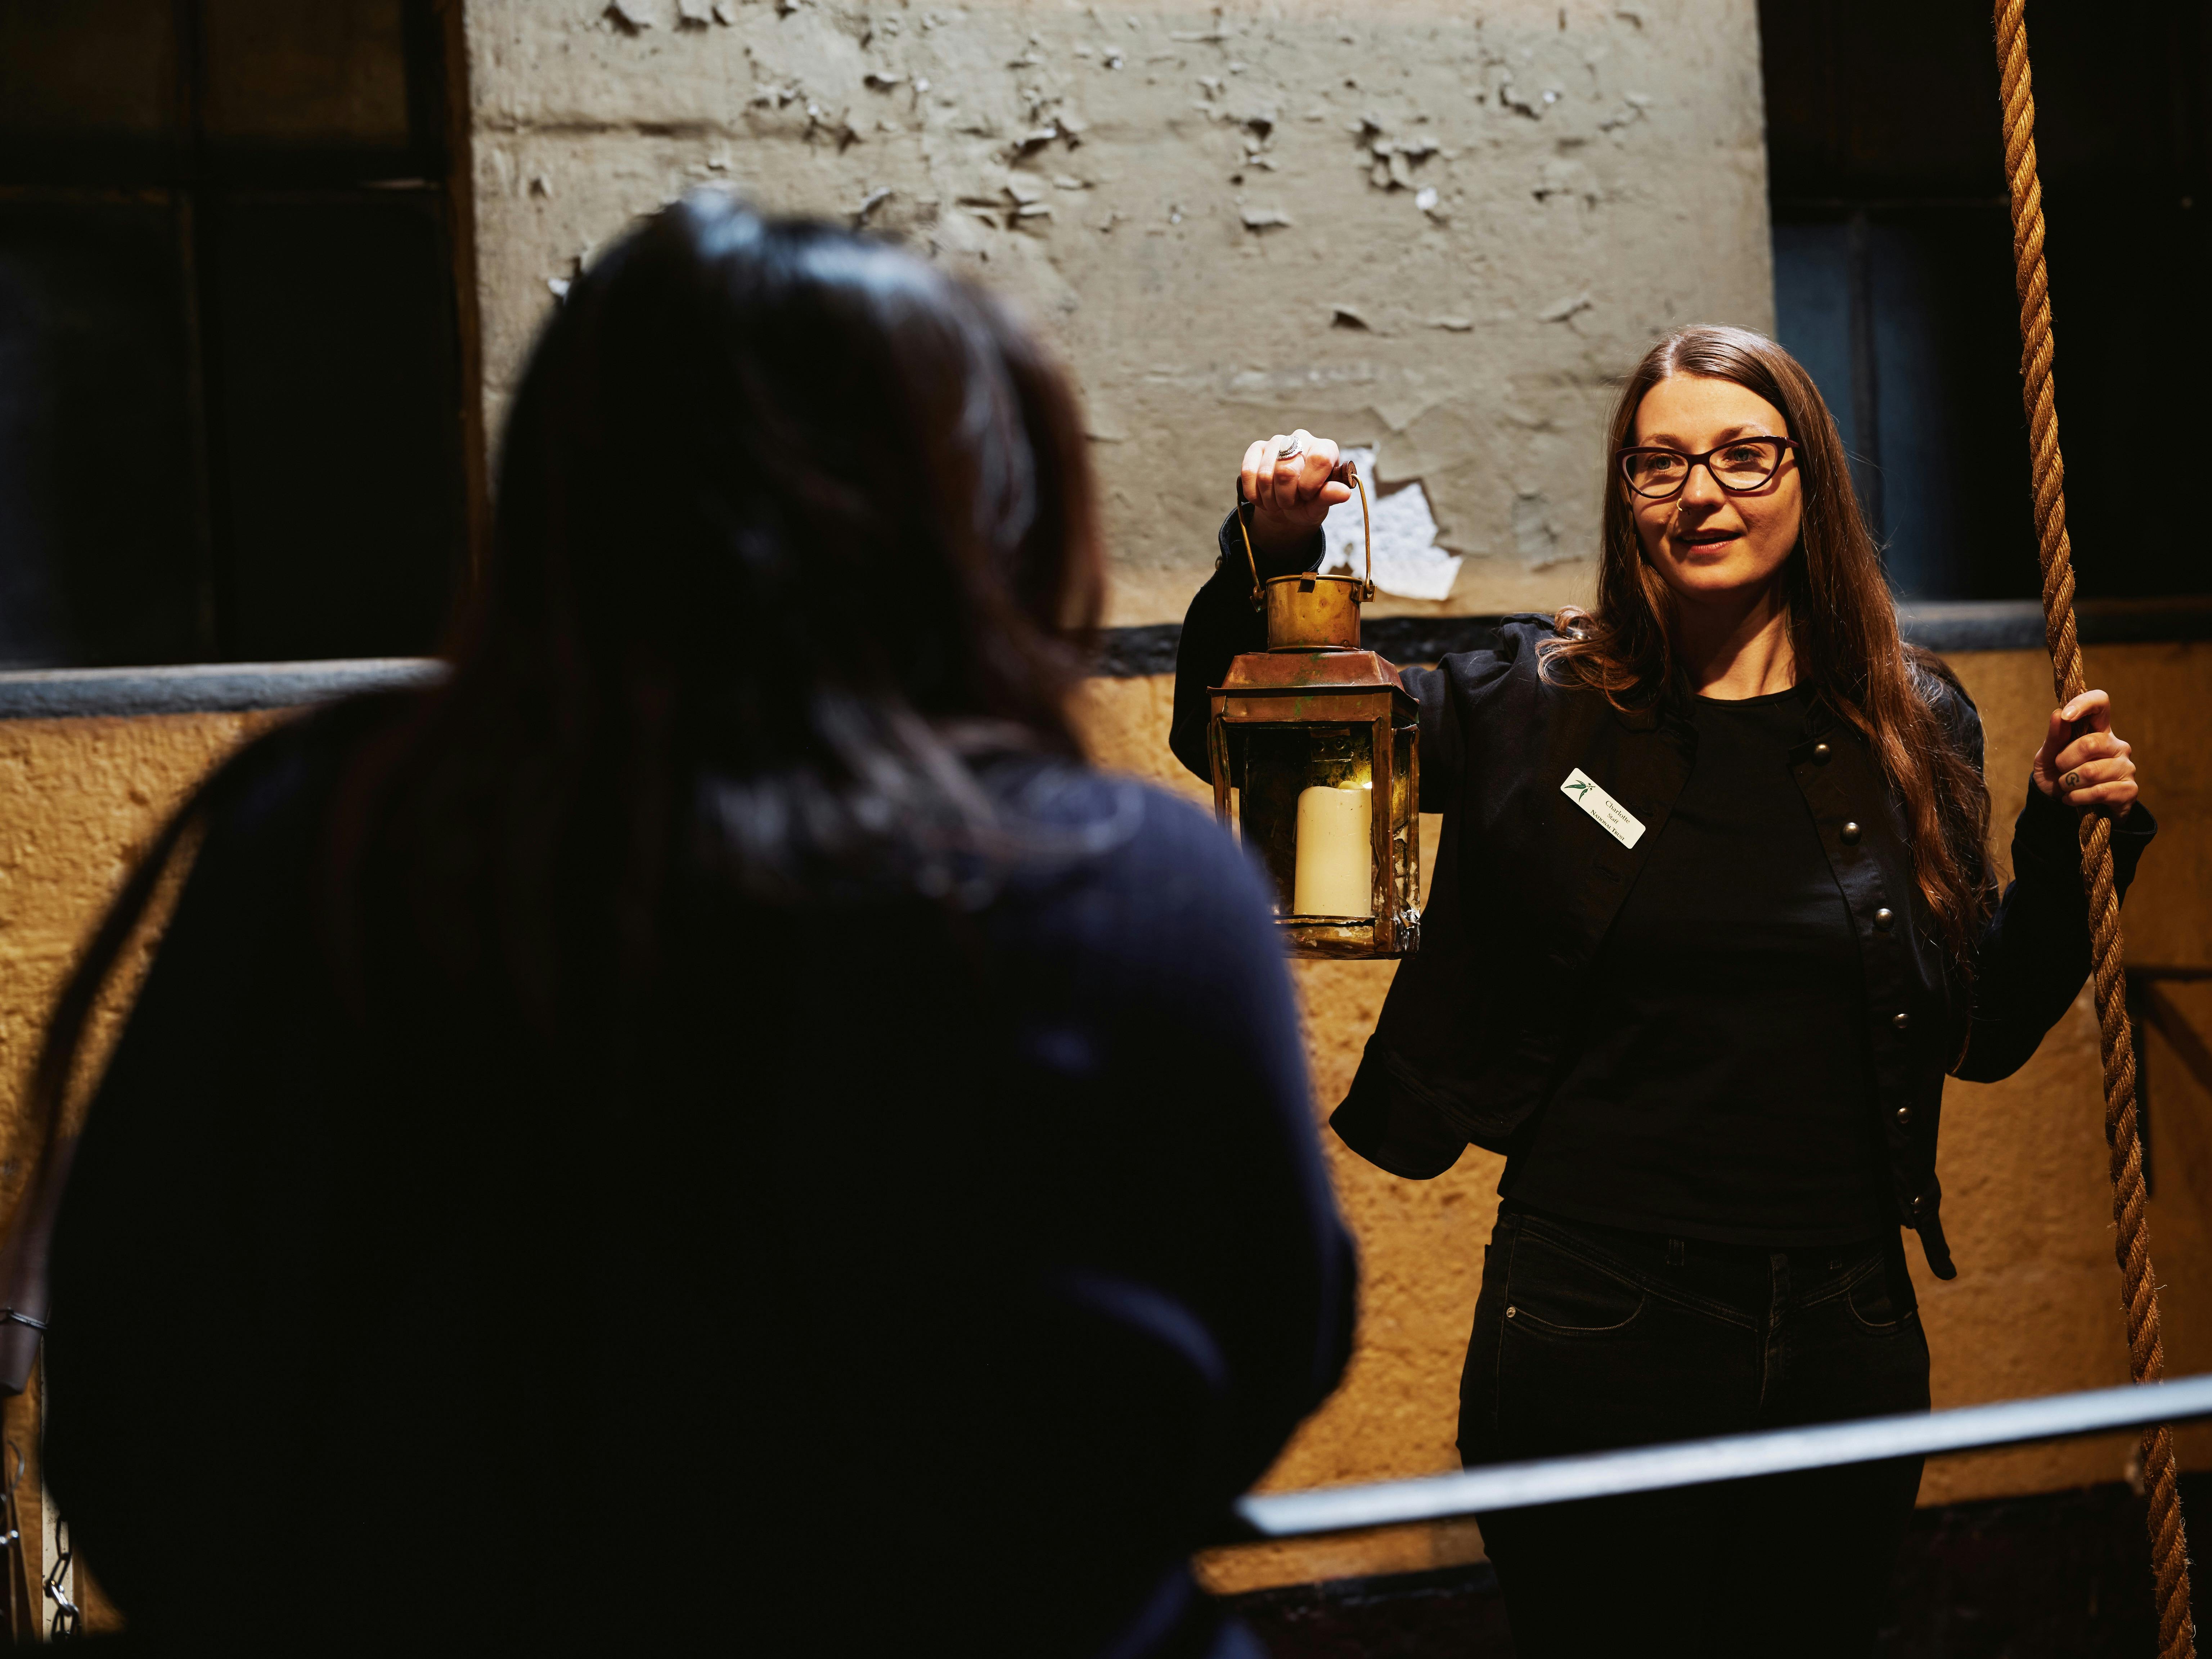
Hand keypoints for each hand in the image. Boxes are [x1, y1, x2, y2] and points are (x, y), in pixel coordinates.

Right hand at [1239, 430, 1353, 562]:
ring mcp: (1278, 441)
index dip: (1309, 485)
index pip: (1319, 460)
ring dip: (1270, 498)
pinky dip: (1254, 494)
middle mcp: (1302, 438)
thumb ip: (1329, 497)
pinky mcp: (1257, 448)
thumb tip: (1344, 493)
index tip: (1307, 496)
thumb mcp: (1319, 504)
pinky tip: (1263, 497)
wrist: (1285, 505)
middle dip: (1286, 497)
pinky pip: (1248, 472)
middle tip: (1290, 503)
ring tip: (1277, 502)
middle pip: (1287, 470)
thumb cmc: (1308, 502)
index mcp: (1325, 448)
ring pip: (1266, 474)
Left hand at [2032, 689, 2136, 818]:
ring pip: (2091, 771)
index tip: (2066, 715)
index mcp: (2098, 730)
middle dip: (2064, 761)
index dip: (2084, 704)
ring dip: (2068, 783)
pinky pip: (2099, 792)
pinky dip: (2077, 797)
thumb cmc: (2058, 776)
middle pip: (2090, 743)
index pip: (2100, 702)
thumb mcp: (2048, 757)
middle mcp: (2116, 745)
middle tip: (2061, 770)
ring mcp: (2126, 767)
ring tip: (2067, 786)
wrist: (2064, 808)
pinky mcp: (2129, 790)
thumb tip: (2058, 714)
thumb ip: (2054, 737)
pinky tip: (2073, 799)